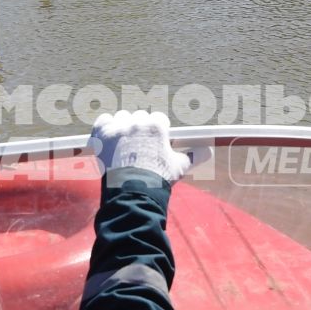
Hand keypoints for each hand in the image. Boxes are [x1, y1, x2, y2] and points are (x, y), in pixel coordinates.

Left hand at [86, 110, 208, 184]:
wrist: (132, 192)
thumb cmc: (158, 179)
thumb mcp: (179, 166)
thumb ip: (192, 156)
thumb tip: (208, 152)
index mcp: (157, 126)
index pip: (158, 119)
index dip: (158, 131)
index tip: (155, 142)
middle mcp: (137, 123)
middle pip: (140, 116)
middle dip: (141, 128)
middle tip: (139, 146)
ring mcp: (118, 128)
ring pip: (121, 117)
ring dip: (123, 126)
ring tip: (124, 144)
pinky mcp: (102, 135)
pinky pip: (103, 121)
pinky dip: (106, 128)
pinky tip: (109, 138)